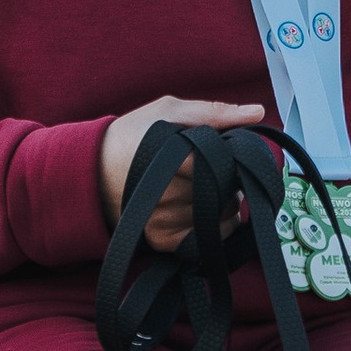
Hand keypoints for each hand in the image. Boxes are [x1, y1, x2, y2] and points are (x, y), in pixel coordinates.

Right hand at [98, 96, 266, 251]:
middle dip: (231, 182)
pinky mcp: (161, 238)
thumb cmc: (134, 135)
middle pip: (227, 192)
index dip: (233, 161)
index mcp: (175, 156)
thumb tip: (257, 111)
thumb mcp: (169, 111)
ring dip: (225, 206)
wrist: (92, 169)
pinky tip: (207, 212)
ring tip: (209, 189)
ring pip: (220, 217)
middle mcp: (169, 191)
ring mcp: (163, 218)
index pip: (227, 166)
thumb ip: (214, 112)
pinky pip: (205, 239)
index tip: (226, 154)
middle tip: (216, 172)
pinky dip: (215, 228)